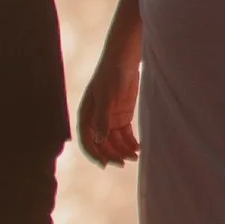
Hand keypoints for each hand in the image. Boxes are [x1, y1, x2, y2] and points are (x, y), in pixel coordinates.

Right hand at [76, 51, 139, 168]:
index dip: (94, 154)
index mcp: (87, 115)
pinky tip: (138, 148)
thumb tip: (98, 140)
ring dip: (123, 151)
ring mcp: (110, 119)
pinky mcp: (122, 116)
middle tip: (124, 163)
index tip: (105, 164)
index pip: (87, 140)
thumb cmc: (111, 74)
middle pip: (102, 144)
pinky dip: (130, 143)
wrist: (126, 59)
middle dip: (112, 154)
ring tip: (135, 157)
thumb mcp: (107, 96)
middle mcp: (97, 119)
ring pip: (115, 141)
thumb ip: (102, 118)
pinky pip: (125, 135)